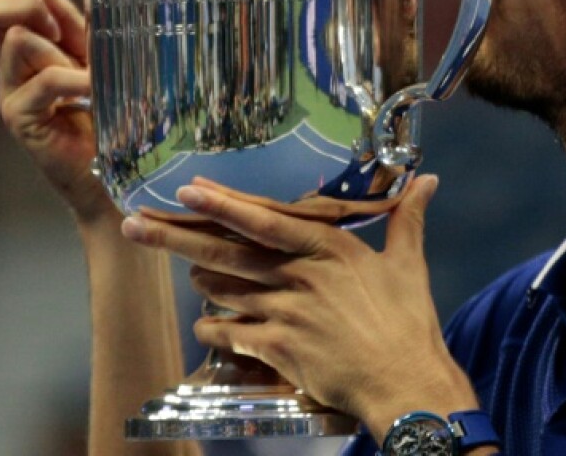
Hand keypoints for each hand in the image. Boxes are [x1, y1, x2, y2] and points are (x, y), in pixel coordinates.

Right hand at [0, 0, 110, 223]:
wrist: (115, 172)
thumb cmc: (107, 113)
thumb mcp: (93, 55)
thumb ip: (72, 20)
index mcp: (21, 52)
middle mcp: (7, 71)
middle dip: (25, 6)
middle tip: (61, 30)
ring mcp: (10, 96)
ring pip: (19, 42)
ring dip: (60, 48)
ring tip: (91, 74)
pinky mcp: (22, 120)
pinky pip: (46, 80)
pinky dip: (76, 79)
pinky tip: (96, 90)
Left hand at [120, 175, 479, 433]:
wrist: (405, 382)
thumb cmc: (409, 323)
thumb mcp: (409, 264)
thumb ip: (407, 220)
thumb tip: (429, 182)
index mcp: (328, 247)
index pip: (265, 218)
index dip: (223, 203)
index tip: (187, 190)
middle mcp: (299, 275)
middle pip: (226, 251)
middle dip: (176, 236)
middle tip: (137, 223)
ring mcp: (285, 313)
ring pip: (223, 290)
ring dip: (201, 281)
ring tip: (188, 271)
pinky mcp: (278, 350)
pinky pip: (230, 335)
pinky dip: (213, 329)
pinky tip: (206, 327)